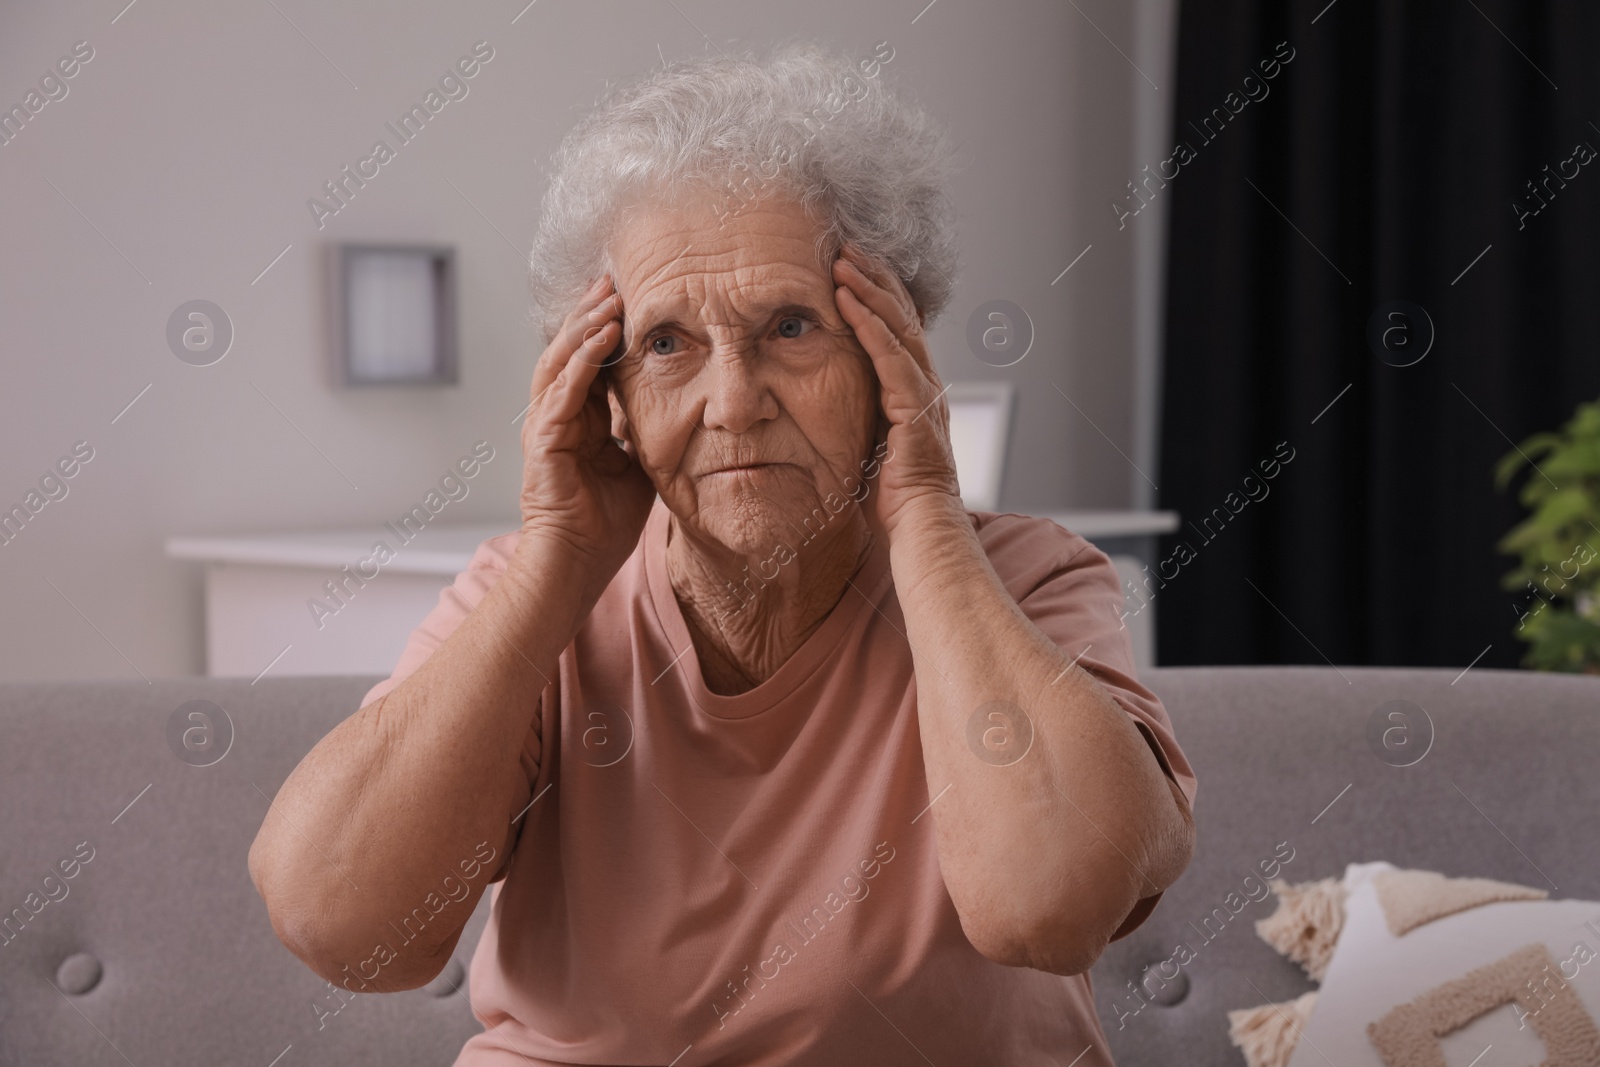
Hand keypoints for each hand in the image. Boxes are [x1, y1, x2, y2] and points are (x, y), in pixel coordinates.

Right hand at [518, 274, 654, 592]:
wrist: (577, 564)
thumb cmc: (605, 526)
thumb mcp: (639, 468)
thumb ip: (647, 437)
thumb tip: (681, 416)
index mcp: (578, 421)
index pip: (589, 361)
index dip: (605, 328)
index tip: (628, 297)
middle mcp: (557, 416)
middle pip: (570, 350)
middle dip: (590, 312)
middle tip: (613, 279)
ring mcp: (546, 426)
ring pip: (561, 360)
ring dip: (585, 325)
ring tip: (608, 296)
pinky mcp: (544, 440)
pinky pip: (563, 389)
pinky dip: (581, 359)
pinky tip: (601, 334)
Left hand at [831, 245, 962, 536]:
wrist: (921, 527)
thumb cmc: (894, 497)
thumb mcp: (871, 444)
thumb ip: (862, 416)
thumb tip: (832, 404)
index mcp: (916, 390)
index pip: (899, 328)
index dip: (877, 294)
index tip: (851, 266)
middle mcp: (926, 383)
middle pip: (902, 315)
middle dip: (874, 277)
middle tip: (846, 245)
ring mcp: (925, 392)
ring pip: (898, 326)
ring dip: (868, 289)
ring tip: (841, 259)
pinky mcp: (916, 406)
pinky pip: (889, 355)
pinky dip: (868, 323)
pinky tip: (846, 298)